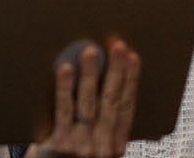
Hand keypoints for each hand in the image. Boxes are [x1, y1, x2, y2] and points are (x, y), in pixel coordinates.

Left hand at [29, 40, 141, 157]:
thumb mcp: (98, 150)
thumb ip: (107, 128)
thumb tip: (117, 93)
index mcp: (116, 145)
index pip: (127, 107)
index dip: (131, 81)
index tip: (133, 58)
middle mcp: (103, 146)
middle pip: (112, 101)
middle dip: (116, 71)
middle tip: (118, 46)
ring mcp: (82, 145)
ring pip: (89, 103)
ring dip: (91, 74)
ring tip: (91, 52)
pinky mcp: (60, 144)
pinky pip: (64, 111)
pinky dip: (65, 88)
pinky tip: (65, 70)